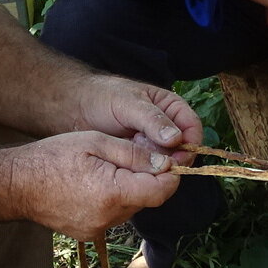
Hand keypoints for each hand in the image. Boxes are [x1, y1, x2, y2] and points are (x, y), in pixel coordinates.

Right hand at [8, 131, 179, 241]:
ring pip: (131, 207)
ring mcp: (98, 229)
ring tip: (107, 169)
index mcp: (113, 192)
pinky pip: (114, 215)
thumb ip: (134, 154)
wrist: (15, 185)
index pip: (162, 190)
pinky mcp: (89, 233)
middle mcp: (109, 217)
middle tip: (132, 156)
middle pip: (148, 199)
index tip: (167, 158)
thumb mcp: (96, 142)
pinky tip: (94, 184)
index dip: (171, 174)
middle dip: (148, 178)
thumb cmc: (52, 157)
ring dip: (130, 189)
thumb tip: (165, 164)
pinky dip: (114, 199)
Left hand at [74, 76, 202, 162]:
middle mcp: (165, 126)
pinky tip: (131, 167)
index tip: (181, 156)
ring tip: (139, 161)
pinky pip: (149, 167)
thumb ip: (152, 120)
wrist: (74, 108)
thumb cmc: (103, 97)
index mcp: (170, 107)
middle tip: (161, 166)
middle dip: (174, 158)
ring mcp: (151, 143)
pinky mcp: (138, 157)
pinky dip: (144, 170)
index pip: (192, 126)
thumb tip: (176, 139)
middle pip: (183, 148)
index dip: (191, 142)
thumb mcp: (129, 104)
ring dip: (158, 165)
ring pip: (166, 160)